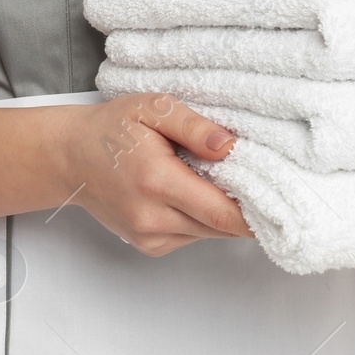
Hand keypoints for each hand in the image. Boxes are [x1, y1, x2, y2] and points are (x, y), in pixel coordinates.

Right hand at [48, 92, 255, 254]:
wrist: (72, 157)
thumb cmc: (112, 128)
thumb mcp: (154, 108)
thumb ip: (194, 127)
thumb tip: (230, 146)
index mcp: (156, 181)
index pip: (222, 212)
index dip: (257, 212)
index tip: (283, 202)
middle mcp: (152, 217)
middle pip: (221, 226)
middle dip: (246, 208)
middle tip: (263, 181)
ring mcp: (149, 236)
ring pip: (210, 233)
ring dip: (223, 212)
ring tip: (225, 179)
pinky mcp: (149, 245)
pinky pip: (192, 235)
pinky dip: (203, 217)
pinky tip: (194, 191)